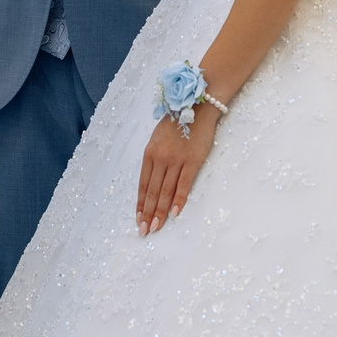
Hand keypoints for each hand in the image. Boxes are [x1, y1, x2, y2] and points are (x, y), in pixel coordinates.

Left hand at [137, 103, 219, 232]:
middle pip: (152, 191)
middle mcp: (160, 158)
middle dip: (147, 213)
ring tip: (155, 227)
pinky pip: (183, 184)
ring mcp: (176, 160)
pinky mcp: (193, 161)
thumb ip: (154, 157)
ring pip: (165, 191)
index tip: (138, 218)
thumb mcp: (158, 137)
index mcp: (149, 153)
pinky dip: (178, 200)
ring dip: (160, 211)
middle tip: (144, 231)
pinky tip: (174, 213)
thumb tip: (152, 178)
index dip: (140, 203)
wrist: (198, 106)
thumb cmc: (178, 121)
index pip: (142, 184)